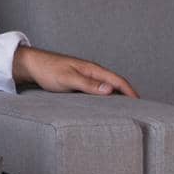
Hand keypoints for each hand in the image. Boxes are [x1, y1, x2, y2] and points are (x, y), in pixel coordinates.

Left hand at [13, 45, 137, 97]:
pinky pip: (97, 88)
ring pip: (107, 86)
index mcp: (92, 69)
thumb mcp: (68, 79)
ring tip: (126, 109)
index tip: (142, 104)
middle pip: (116, 83)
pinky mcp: (78, 80)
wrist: (31, 64)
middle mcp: (91, 71)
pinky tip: (104, 105)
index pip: (118, 81)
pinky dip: (105, 96)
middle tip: (140, 110)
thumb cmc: (48, 70)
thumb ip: (88, 85)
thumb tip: (111, 90)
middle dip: (128, 94)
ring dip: (117, 96)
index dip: (131, 92)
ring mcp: (85, 75)